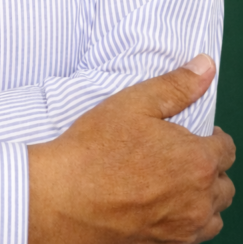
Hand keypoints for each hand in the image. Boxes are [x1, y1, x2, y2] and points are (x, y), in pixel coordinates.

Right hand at [28, 55, 234, 242]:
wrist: (66, 198)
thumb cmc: (97, 148)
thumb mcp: (135, 103)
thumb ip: (176, 86)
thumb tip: (206, 66)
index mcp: (197, 160)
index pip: (226, 150)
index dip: (213, 138)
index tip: (195, 134)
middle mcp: (199, 199)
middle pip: (224, 185)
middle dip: (210, 168)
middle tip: (182, 156)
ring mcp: (184, 228)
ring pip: (213, 214)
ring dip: (204, 198)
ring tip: (177, 182)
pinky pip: (195, 235)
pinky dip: (188, 220)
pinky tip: (164, 205)